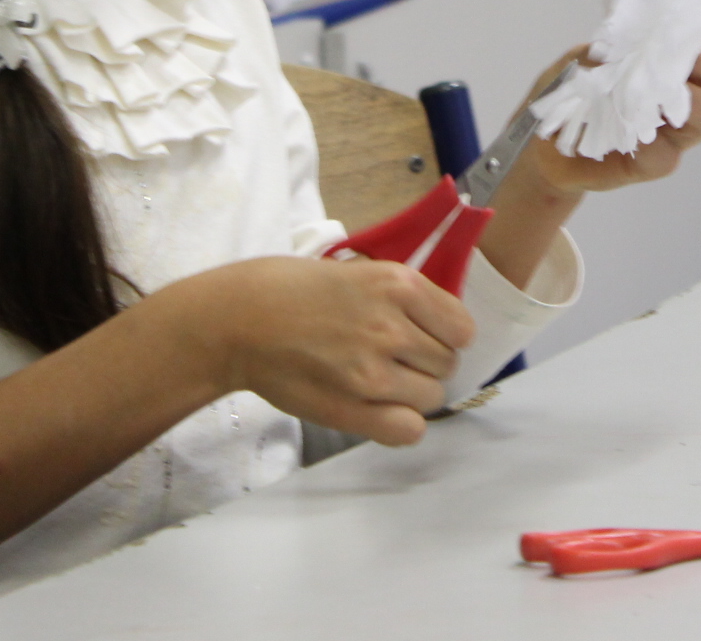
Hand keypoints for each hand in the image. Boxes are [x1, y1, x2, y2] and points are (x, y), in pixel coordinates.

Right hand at [166, 255, 475, 447]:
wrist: (238, 320)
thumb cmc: (290, 289)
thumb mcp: (357, 270)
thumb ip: (399, 296)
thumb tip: (438, 324)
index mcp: (398, 284)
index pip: (461, 328)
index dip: (445, 336)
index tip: (424, 338)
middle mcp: (392, 327)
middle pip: (447, 365)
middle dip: (425, 364)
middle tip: (393, 360)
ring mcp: (373, 371)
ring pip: (431, 397)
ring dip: (411, 394)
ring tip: (378, 382)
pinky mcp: (352, 408)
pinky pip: (409, 429)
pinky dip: (400, 424)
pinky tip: (379, 409)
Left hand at [524, 42, 700, 194]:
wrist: (542, 142)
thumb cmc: (571, 89)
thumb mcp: (581, 58)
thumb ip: (605, 48)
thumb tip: (623, 41)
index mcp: (673, 57)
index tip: (699, 7)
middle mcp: (686, 90)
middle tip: (686, 56)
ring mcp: (676, 129)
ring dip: (691, 99)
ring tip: (655, 92)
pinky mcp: (655, 163)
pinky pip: (667, 154)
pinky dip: (647, 141)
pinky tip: (623, 130)